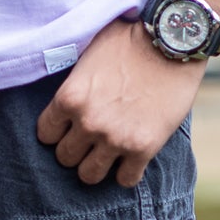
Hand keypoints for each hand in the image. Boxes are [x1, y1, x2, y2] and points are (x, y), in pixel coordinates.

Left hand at [37, 21, 200, 188]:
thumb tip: (64, 91)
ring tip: (108, 153)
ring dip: (97, 166)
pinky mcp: (144, 148)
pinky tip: (132, 158)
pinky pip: (126, 180)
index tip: (69, 127)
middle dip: (76, 149)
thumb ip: (74, 80)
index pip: (45, 134)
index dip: (57, 132)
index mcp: (69, 97)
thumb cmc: (130, 39)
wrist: (174, 42)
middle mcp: (88, 122)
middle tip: (91, 140)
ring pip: (89, 175)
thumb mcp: (89, 52)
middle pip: (65, 158)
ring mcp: (115, 138)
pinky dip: (128, 172)